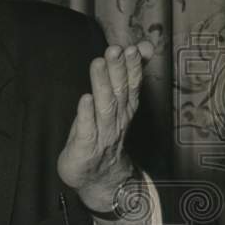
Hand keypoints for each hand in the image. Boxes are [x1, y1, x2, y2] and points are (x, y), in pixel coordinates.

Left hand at [57, 41, 153, 210]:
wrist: (99, 178)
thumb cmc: (103, 135)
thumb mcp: (116, 104)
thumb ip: (125, 76)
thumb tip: (139, 47)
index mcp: (124, 109)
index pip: (131, 84)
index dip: (133, 66)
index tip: (133, 47)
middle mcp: (116, 120)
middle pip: (119, 92)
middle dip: (118, 69)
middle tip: (116, 49)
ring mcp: (102, 134)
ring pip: (105, 106)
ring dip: (102, 84)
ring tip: (98, 63)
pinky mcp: (85, 146)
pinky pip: (87, 128)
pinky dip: (86, 114)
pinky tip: (85, 98)